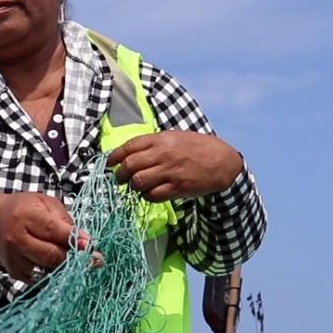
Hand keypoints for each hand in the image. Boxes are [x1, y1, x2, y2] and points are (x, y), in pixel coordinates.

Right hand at [0, 193, 86, 281]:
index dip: (73, 238)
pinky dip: (52, 272)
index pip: (52, 229)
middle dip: (72, 256)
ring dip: (64, 265)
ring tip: (67, 255)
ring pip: (49, 270)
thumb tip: (85, 241)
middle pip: (52, 255)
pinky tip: (51, 261)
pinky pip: (42, 278)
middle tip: (89, 256)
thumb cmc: (23, 210)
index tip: (90, 245)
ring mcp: (15, 259)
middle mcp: (17, 238)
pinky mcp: (15, 273)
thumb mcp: (44, 203)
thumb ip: (64, 219)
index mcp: (26, 216)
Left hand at [107, 131, 242, 201]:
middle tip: (119, 179)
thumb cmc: (196, 147)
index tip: (109, 163)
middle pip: (130, 165)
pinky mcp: (177, 188)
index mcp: (161, 139)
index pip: (130, 146)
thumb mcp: (175, 137)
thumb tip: (128, 153)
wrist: (222, 162)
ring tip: (134, 187)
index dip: (115, 156)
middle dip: (120, 174)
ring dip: (132, 186)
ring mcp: (170, 172)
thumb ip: (153, 143)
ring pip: (138, 182)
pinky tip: (149, 193)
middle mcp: (163, 154)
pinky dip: (146, 196)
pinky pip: (153, 195)